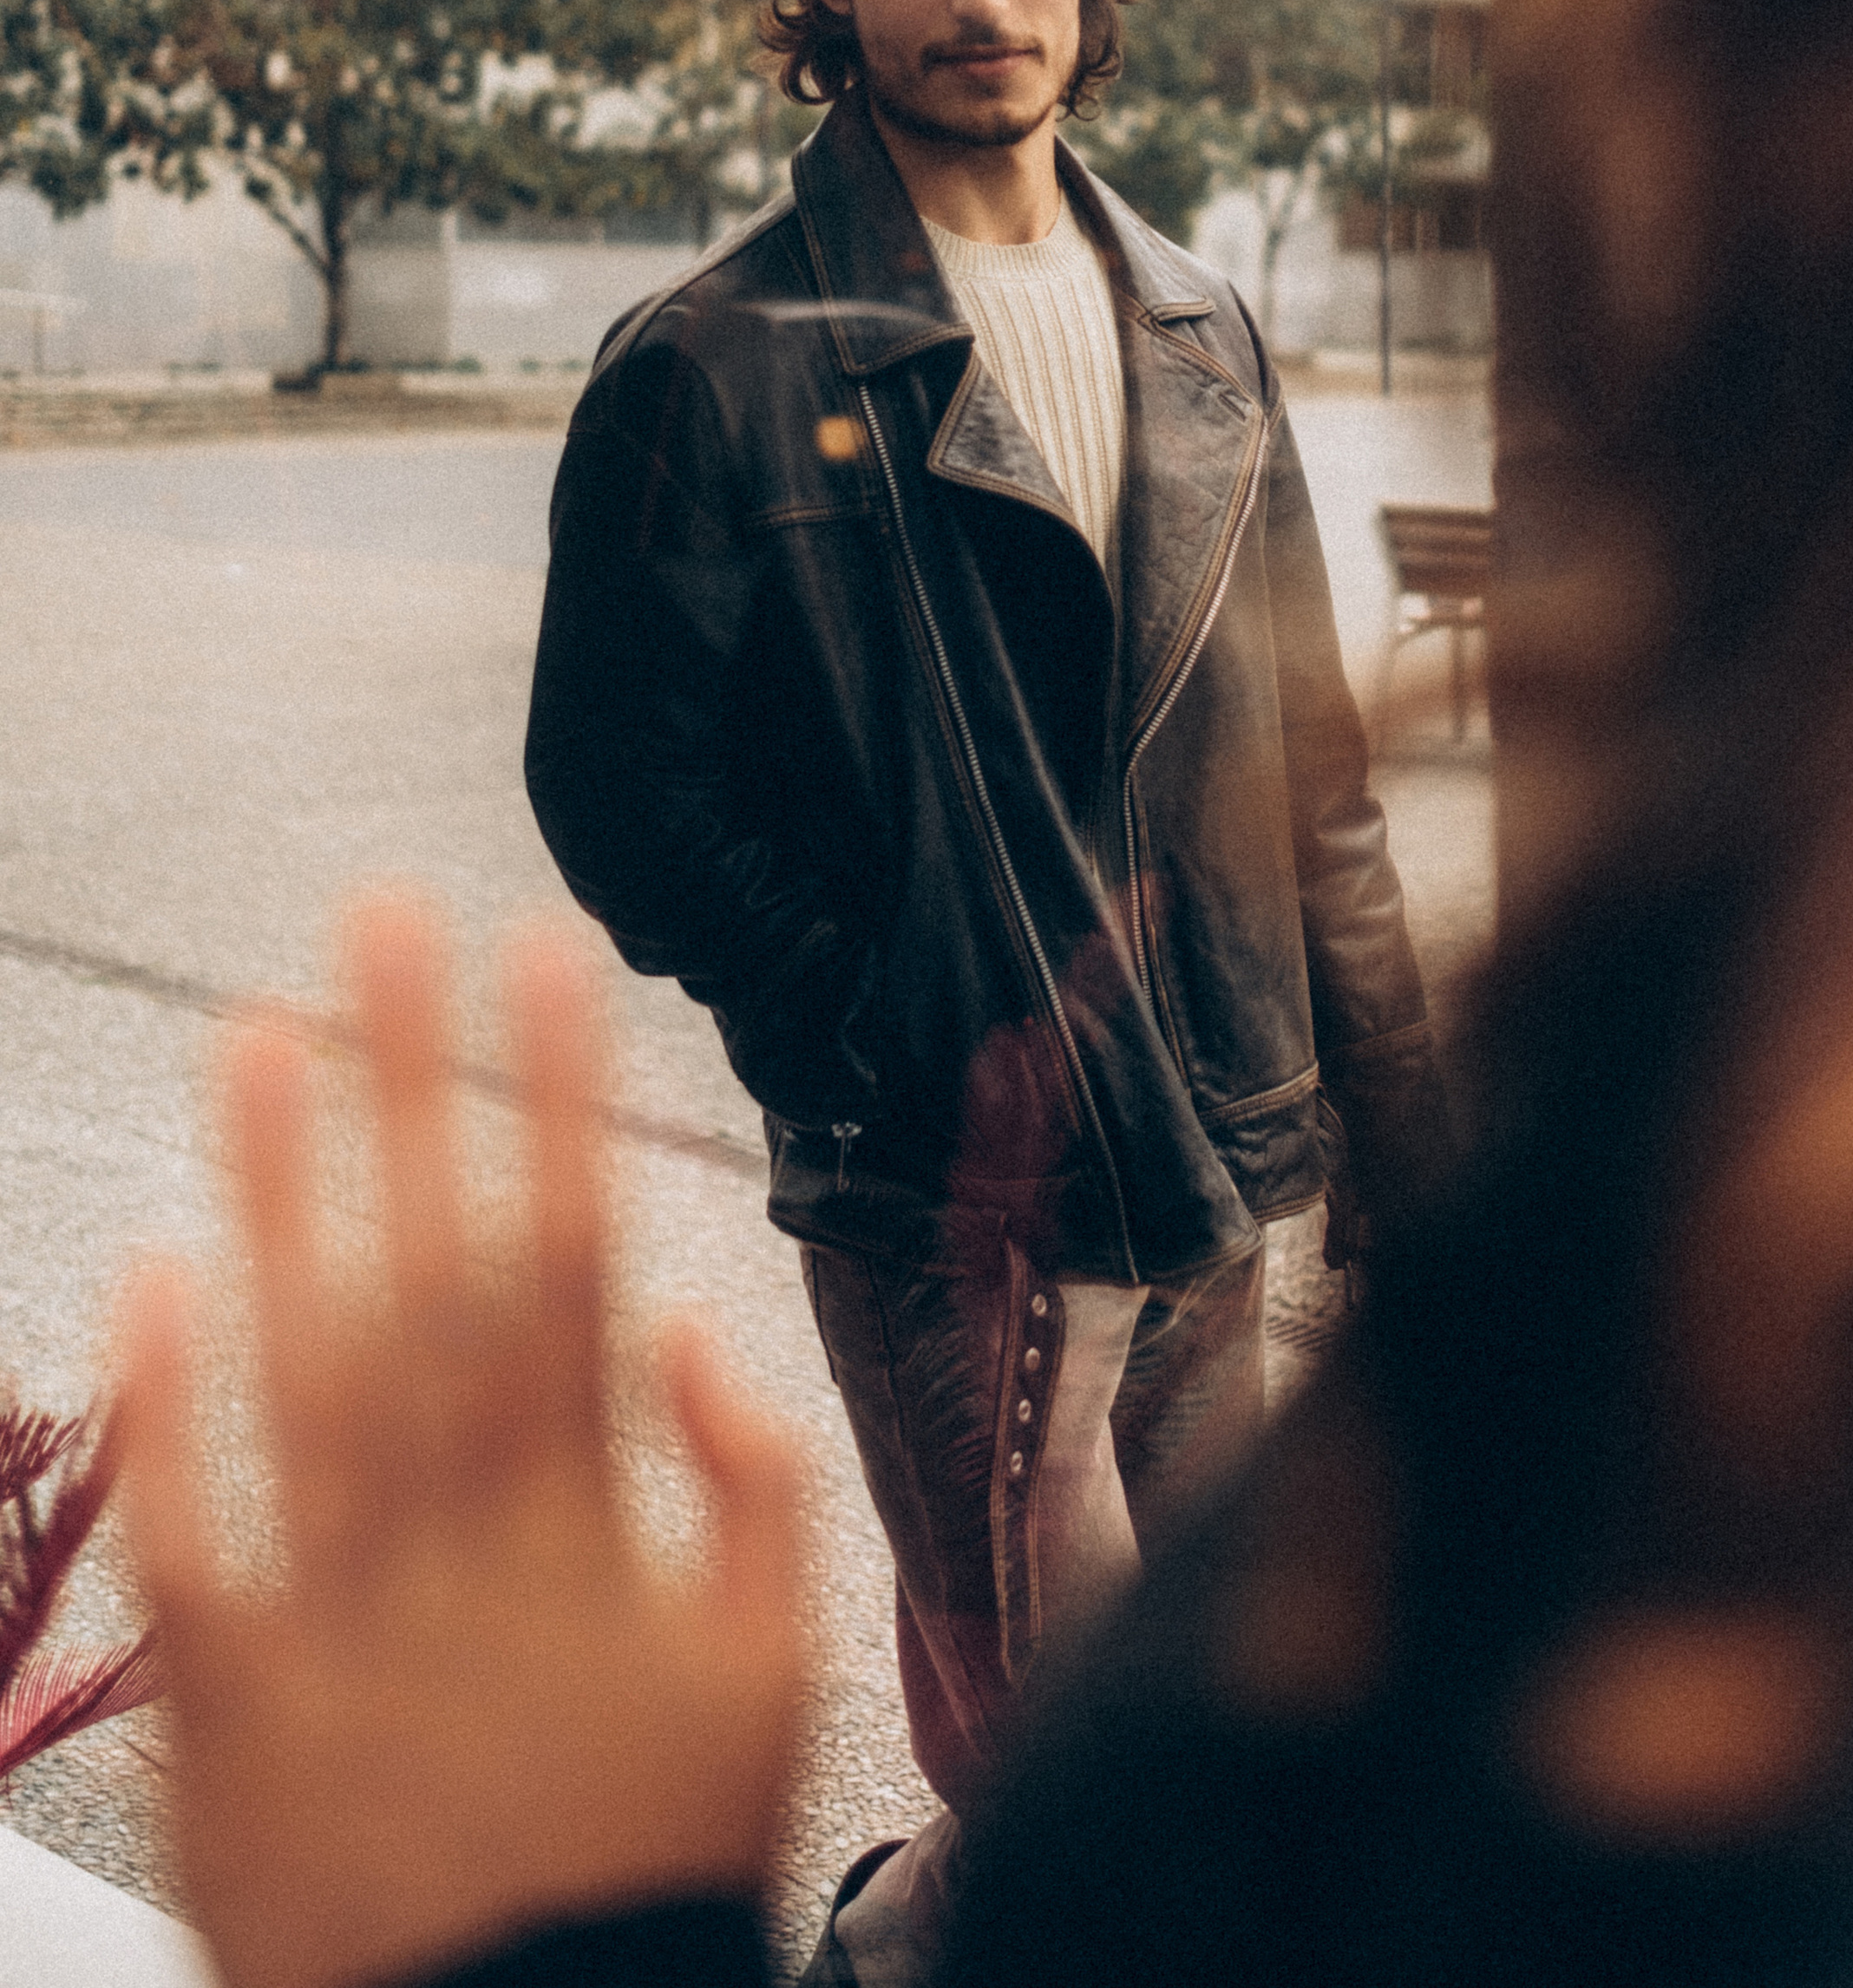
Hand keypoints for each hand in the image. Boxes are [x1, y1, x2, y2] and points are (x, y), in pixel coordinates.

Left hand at [115, 898, 807, 1987]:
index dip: (562, 1099)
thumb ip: (754, 1486)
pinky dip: (172, 1411)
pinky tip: (154, 1269)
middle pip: (440, 1275)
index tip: (549, 950)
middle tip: (383, 921)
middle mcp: (471, 1543)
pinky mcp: (235, 1707)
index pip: (578, 1260)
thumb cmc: (648, 1859)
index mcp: (602, 1522)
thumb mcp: (771, 1678)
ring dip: (288, 1192)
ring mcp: (349, 1618)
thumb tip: (694, 1324)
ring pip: (315, 1370)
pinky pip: (197, 1538)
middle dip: (420, 1085)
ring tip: (263, 1031)